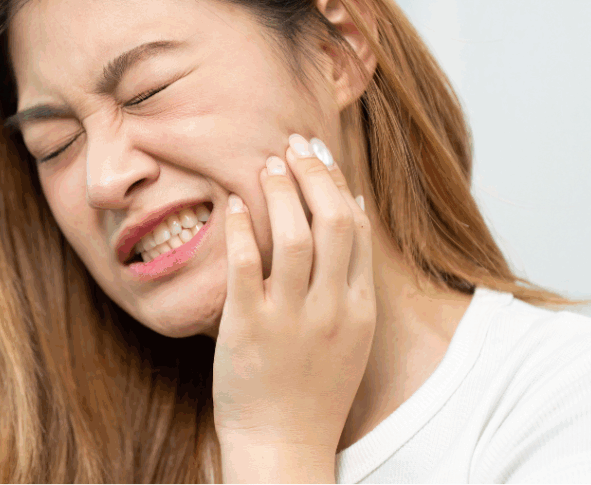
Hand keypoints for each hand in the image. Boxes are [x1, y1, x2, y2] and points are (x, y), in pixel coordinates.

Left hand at [212, 134, 375, 454]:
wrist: (283, 446)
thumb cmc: (310, 388)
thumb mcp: (347, 335)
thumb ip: (351, 280)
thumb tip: (349, 215)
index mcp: (359, 309)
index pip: (357, 229)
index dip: (338, 184)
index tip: (319, 156)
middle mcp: (332, 310)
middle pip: (332, 222)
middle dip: (314, 174)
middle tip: (292, 144)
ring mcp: (291, 319)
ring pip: (294, 237)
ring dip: (280, 192)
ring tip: (266, 163)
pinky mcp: (249, 329)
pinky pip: (246, 266)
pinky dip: (241, 229)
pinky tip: (232, 204)